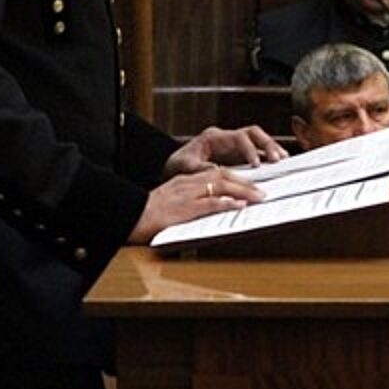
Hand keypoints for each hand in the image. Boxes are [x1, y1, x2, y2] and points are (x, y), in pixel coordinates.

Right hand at [128, 166, 264, 244]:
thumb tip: (212, 207)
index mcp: (185, 180)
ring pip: (220, 186)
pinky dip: (225, 203)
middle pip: (223, 176)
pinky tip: (238, 205)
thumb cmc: (145, 212)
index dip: (236, 178)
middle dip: (245, 182)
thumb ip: (189, 201)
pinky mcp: (182, 209)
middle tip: (262, 191)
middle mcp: (187, 183)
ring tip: (258, 197)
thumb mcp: (169, 201)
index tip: (251, 184)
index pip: (216, 173)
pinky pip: (208, 203)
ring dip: (242, 191)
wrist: (126, 216)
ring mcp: (185, 195)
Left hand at [165, 124, 287, 175]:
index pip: (238, 138)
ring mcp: (233, 145)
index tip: (256, 164)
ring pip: (258, 140)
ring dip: (271, 149)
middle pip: (253, 133)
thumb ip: (198, 168)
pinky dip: (268, 156)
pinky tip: (277, 164)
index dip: (249, 149)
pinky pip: (257, 152)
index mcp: (214, 137)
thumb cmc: (177, 164)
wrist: (174, 166)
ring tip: (283, 160)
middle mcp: (227, 138)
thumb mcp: (183, 166)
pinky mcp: (238, 155)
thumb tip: (215, 170)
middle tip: (277, 159)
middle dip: (267, 144)